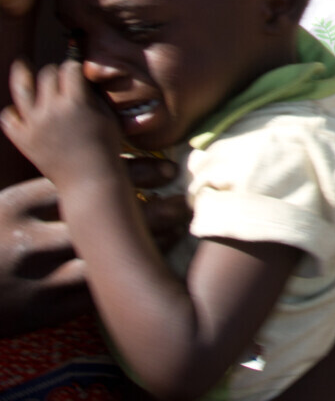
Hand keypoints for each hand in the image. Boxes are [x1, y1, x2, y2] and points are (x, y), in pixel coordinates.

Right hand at [0, 161, 186, 335]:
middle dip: (148, 212)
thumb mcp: (10, 207)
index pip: (83, 182)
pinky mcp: (44, 311)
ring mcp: (36, 278)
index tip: (167, 170)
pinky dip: (128, 279)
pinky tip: (154, 266)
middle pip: (101, 222)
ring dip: (145, 246)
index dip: (129, 175)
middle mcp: (28, 240)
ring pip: (104, 260)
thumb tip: (109, 157)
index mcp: (18, 205)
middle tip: (184, 201)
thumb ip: (52, 188)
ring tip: (178, 230)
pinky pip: (96, 295)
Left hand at [2, 59, 122, 186]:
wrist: (90, 180)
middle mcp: (51, 109)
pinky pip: (8, 117)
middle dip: (55, 73)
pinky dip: (14, 112)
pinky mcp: (22, 139)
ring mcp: (33, 124)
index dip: (74, 67)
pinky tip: (22, 110)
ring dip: (22, 75)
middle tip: (62, 80)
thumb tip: (80, 77)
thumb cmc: (106, 146)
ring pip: (21, 89)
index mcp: (76, 102)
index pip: (69, 68)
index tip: (77, 71)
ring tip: (20, 65)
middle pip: (46, 75)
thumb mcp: (107, 114)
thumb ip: (92, 94)